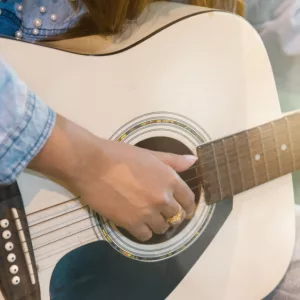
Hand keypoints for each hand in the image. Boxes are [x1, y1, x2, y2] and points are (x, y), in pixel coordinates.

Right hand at [28, 115, 196, 240]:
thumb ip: (173, 160)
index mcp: (169, 179)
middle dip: (172, 214)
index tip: (186, 210)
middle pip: (176, 215)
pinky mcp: (131, 223)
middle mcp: (162, 198)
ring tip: (149, 218)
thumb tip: (194, 161)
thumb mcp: (149, 154)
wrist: (92, 165)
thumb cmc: (120, 155)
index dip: (189, 206)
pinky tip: (137, 224)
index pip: (188, 199)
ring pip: (162, 227)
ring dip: (158, 224)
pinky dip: (143, 231)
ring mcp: (147, 212)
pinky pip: (145, 236)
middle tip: (162, 212)